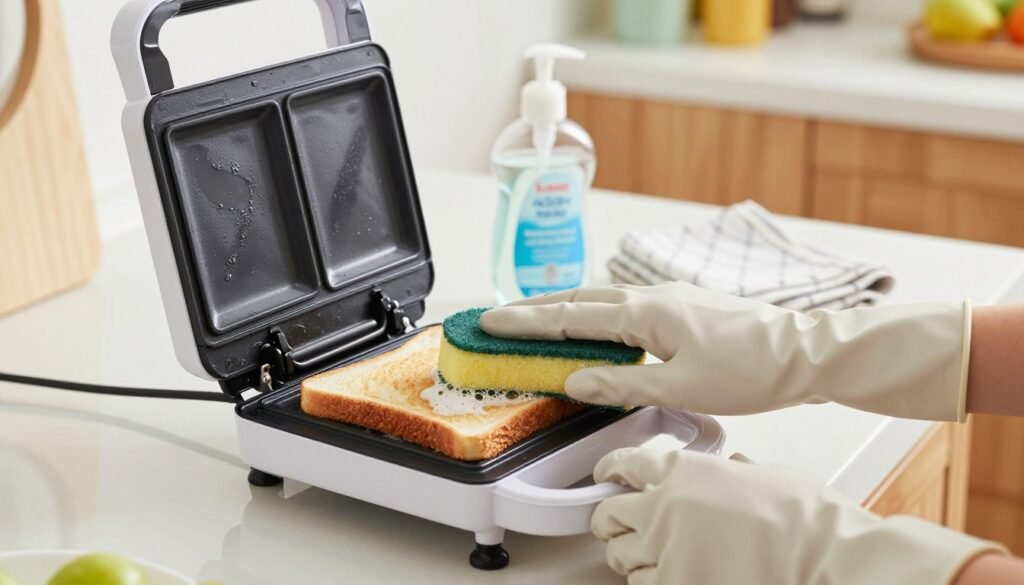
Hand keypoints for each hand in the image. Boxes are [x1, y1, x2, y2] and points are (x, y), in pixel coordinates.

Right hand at [481, 283, 970, 420]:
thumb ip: (621, 384)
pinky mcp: (683, 306)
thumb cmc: (750, 370)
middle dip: (535, 308)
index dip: (525, 321)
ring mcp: (668, 297)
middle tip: (499, 317)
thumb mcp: (680, 387)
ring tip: (536, 318)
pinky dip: (595, 313)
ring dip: (564, 308)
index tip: (489, 320)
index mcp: (644, 312)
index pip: (569, 317)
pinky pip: (624, 305)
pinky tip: (596, 324)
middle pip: (579, 299)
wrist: (805, 352)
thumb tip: (573, 381)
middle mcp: (651, 296)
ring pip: (601, 299)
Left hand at [592, 448, 999, 584]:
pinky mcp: (677, 583)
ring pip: (621, 557)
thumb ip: (734, 471)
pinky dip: (652, 581)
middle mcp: (666, 507)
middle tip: (621, 528)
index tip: (606, 477)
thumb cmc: (806, 517)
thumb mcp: (764, 474)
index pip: (625, 464)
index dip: (610, 471)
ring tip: (656, 559)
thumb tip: (732, 467)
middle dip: (612, 522)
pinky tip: (671, 575)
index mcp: (687, 470)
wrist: (825, 555)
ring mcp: (668, 550)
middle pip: (609, 515)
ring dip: (634, 559)